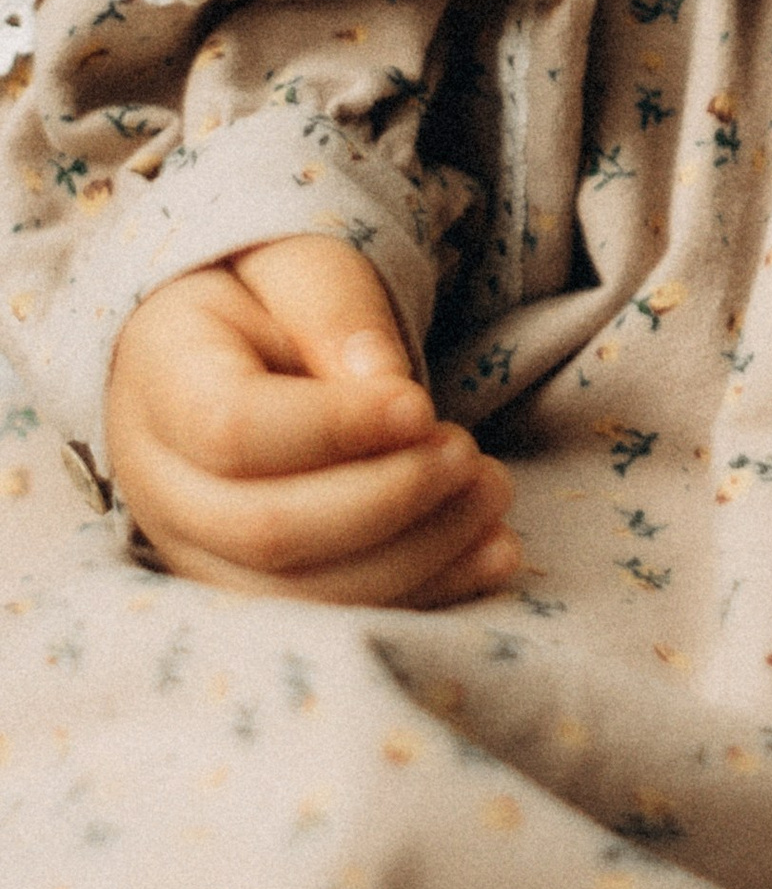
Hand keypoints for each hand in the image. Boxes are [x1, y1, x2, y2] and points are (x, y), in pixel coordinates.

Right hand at [105, 236, 518, 607]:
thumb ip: (337, 312)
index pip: (234, 429)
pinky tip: (494, 553)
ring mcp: (196, 553)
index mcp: (162, 382)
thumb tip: (389, 387)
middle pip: (267, 529)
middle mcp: (161, 484)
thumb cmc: (270, 299)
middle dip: (389, 499)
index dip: (337, 429)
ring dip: (415, 556)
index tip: (421, 407)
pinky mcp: (250, 593)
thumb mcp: (301, 266)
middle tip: (467, 452)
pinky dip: (423, 597)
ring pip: (298, 597)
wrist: (233, 349)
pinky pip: (330, 622)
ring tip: (490, 492)